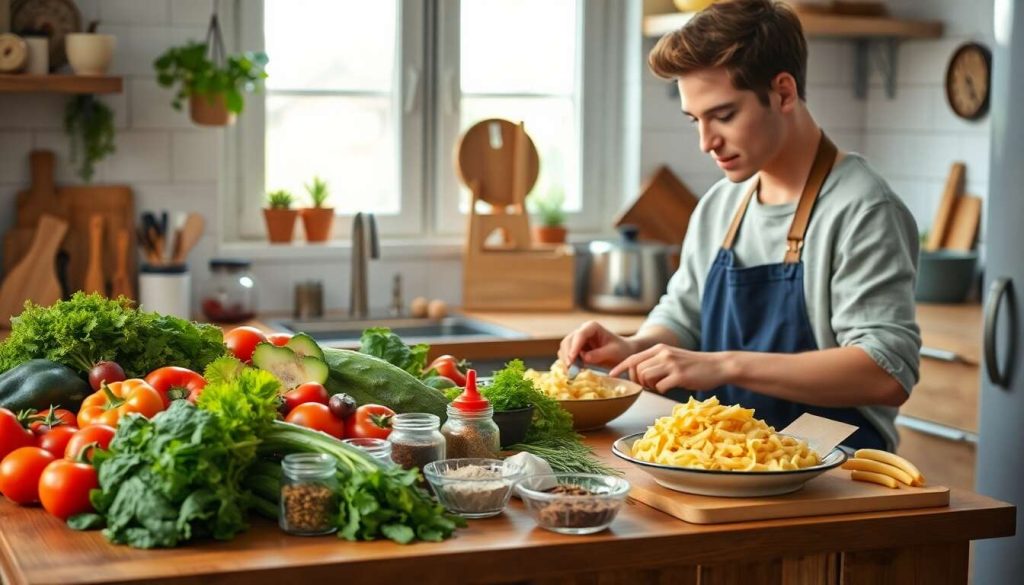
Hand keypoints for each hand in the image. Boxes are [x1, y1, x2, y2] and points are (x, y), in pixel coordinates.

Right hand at [558, 321, 635, 369]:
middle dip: (567, 355)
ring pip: (564, 348)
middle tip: (570, 370)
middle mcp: (582, 331)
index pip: (579, 335)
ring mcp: (578, 341)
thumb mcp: (613, 352)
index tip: (572, 360)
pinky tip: (572, 373)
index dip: (574, 347)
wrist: (623, 354)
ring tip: (571, 374)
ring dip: (565, 361)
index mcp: (592, 327)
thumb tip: (584, 358)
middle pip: (568, 341)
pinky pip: (566, 356)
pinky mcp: (576, 350)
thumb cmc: (621, 350)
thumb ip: (600, 354)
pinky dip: (567, 364)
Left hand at [608, 344, 731, 392]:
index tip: (611, 376)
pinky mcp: (680, 376)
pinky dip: (662, 390)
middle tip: (649, 386)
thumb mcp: (673, 357)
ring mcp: (671, 364)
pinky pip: (660, 386)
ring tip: (660, 386)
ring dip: (649, 386)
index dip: (620, 368)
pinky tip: (670, 388)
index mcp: (659, 349)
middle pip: (636, 370)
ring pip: (646, 377)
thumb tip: (639, 375)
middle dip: (638, 381)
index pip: (632, 358)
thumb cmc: (694, 365)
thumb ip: (657, 362)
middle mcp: (663, 354)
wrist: (718, 365)